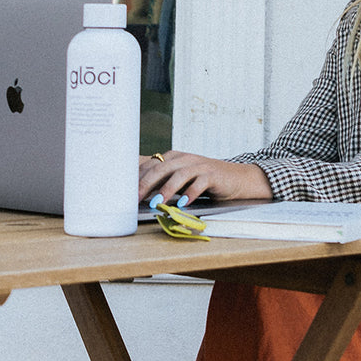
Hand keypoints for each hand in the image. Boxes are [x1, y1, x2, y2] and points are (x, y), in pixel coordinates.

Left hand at [139, 150, 272, 205]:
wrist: (236, 178)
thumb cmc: (204, 180)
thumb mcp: (181, 179)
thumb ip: (162, 182)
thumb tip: (138, 193)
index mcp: (173, 157)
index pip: (151, 164)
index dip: (138, 177)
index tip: (124, 191)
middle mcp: (184, 158)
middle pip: (162, 168)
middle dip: (146, 183)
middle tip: (136, 198)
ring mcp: (199, 165)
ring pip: (179, 174)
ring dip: (167, 189)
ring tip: (157, 202)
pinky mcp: (212, 174)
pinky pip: (200, 182)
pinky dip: (191, 192)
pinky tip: (184, 202)